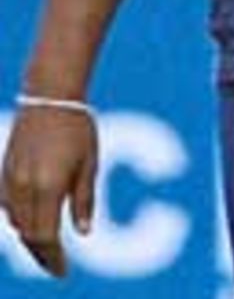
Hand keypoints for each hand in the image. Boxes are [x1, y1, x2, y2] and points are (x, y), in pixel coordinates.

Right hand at [0, 106, 96, 277]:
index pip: (46, 237)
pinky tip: (31, 222)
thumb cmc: (78, 125)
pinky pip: (8, 207)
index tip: (62, 272)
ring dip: (30, 237)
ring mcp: (10, 179)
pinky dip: (19, 220)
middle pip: (29, 234)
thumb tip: (84, 232)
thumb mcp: (90, 162)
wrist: (50, 95)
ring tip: (47, 248)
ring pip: (16, 223)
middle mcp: (24, 187)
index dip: (54, 259)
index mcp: (48, 186)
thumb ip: (85, 199)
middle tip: (56, 266)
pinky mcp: (4, 171)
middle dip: (42, 254)